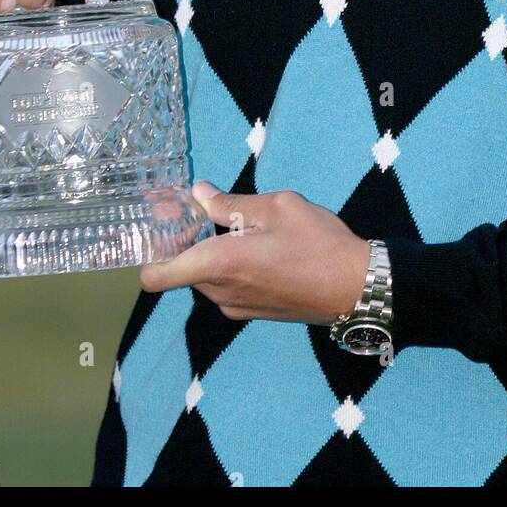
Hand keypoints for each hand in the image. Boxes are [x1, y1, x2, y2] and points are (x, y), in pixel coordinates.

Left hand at [140, 182, 372, 326]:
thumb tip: (197, 193)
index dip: (150, 249)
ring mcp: (236, 307)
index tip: (165, 222)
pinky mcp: (252, 312)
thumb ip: (232, 203)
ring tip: (235, 223)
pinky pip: (225, 286)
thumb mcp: (278, 207)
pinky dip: (227, 266)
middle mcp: (220, 292)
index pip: (156, 276)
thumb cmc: (317, 243)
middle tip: (199, 206)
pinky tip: (254, 245)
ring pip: (204, 277)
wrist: (356, 288)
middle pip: (181, 268)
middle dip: (184, 239)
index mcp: (220, 264)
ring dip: (208, 252)